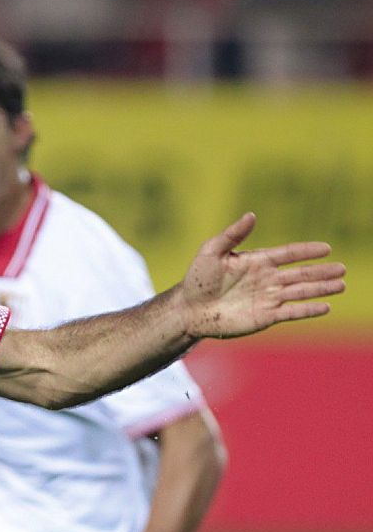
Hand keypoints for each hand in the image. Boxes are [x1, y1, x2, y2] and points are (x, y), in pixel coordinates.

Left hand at [178, 213, 344, 338]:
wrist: (188, 309)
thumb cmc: (197, 279)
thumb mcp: (211, 252)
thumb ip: (232, 235)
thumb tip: (251, 215)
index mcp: (258, 261)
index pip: (288, 254)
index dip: (307, 251)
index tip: (326, 248)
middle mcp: (267, 279)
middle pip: (301, 274)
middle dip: (322, 272)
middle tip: (343, 269)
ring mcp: (267, 298)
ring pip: (300, 292)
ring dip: (321, 289)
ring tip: (341, 285)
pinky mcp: (265, 316)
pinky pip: (291, 312)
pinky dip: (308, 310)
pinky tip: (325, 307)